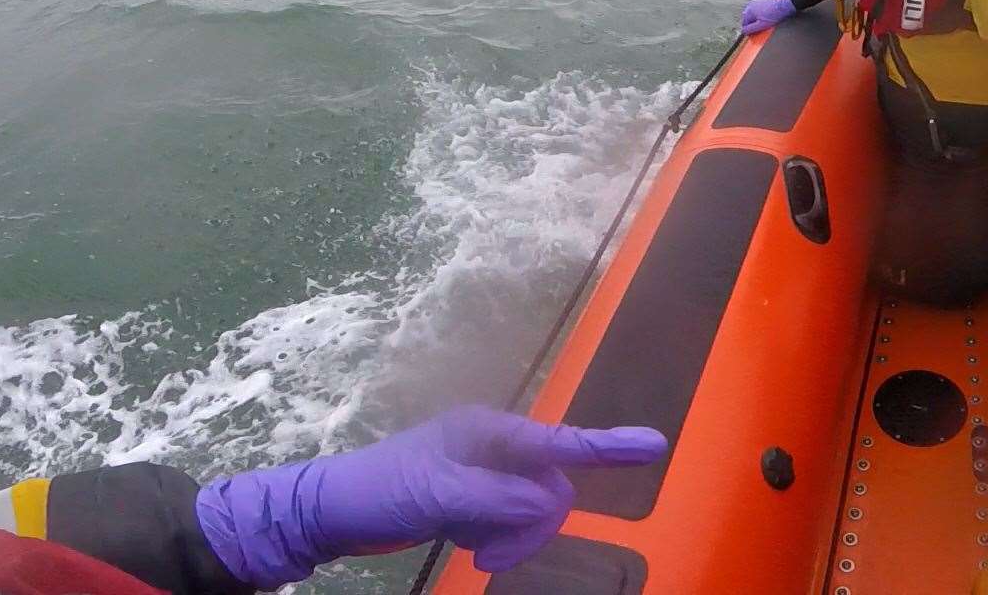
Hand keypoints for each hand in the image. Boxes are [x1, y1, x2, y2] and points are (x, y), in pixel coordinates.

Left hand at [195, 407, 668, 584]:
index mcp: (490, 432)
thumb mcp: (439, 494)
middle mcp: (495, 446)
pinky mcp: (476, 497)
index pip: (561, 442)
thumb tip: (551, 502)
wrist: (332, 511)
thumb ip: (500, 498)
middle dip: (531, 527)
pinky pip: (511, 521)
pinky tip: (467, 545)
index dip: (610, 447)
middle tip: (490, 556)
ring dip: (512, 538)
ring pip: (533, 511)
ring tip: (473, 551)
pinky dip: (498, 539)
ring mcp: (487, 472)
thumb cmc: (380, 490)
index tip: (655, 445)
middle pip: (551, 488)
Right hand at [739, 0, 798, 34]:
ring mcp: (757, 1)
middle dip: (751, 23)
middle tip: (757, 29)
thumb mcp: (761, 25)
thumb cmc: (774, 15)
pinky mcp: (763, 0)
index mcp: (749, 10)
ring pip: (752, 12)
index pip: (744, 22)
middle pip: (747, 17)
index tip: (752, 34)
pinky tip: (765, 17)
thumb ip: (751, 29)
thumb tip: (743, 31)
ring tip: (761, 24)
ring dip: (755, 18)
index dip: (748, 29)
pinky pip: (757, 8)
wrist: (784, 5)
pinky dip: (759, 14)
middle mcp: (751, 4)